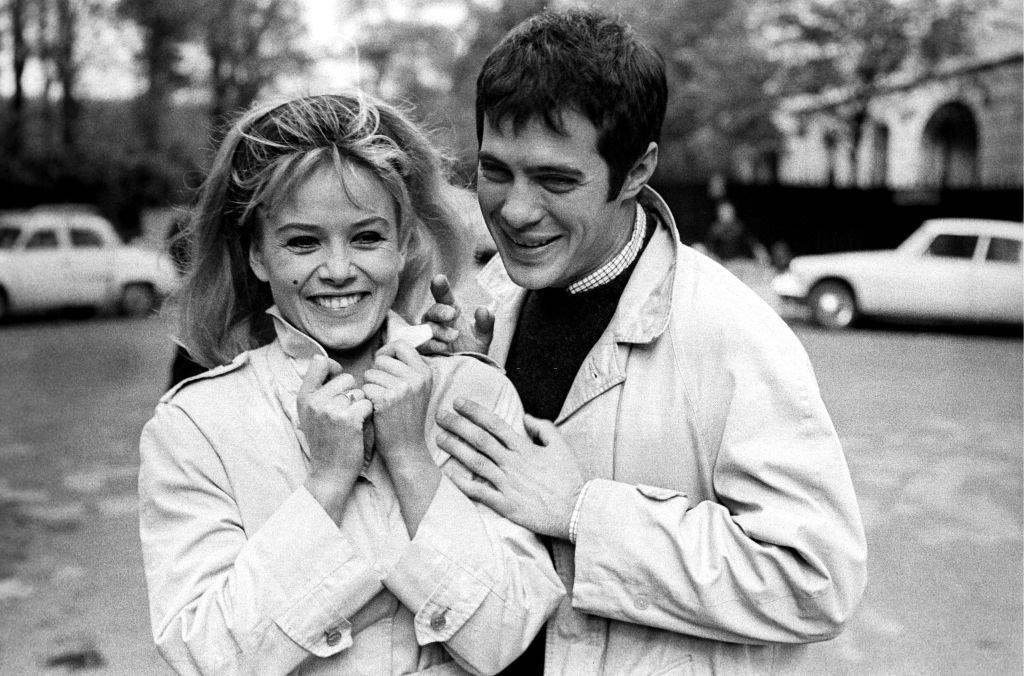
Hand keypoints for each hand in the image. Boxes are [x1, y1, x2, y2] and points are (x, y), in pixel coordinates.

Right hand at [297, 355, 372, 521]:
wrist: (330, 472)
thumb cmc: (327, 441)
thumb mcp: (311, 414)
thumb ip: (317, 390)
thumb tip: (327, 361)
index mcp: (303, 397)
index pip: (319, 362)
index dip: (334, 367)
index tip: (340, 380)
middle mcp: (314, 401)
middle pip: (346, 377)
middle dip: (353, 392)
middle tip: (347, 412)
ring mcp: (330, 409)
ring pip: (359, 391)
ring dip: (361, 405)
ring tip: (352, 422)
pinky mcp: (348, 419)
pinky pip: (367, 403)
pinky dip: (368, 415)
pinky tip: (359, 428)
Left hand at [362, 340, 433, 464]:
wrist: (406, 446)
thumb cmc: (406, 417)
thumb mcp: (417, 389)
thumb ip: (406, 368)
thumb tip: (387, 348)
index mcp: (425, 372)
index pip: (401, 345)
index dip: (387, 351)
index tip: (382, 363)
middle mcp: (416, 377)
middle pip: (382, 359)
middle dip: (375, 372)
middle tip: (381, 390)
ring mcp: (402, 387)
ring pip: (371, 373)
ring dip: (370, 387)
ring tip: (380, 402)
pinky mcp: (387, 399)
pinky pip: (366, 388)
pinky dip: (366, 398)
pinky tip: (376, 409)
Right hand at [420, 274, 493, 354]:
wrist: (465, 372)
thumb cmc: (471, 350)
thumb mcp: (482, 337)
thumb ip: (485, 323)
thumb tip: (483, 309)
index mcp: (450, 311)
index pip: (443, 295)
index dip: (440, 287)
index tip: (439, 279)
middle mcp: (435, 321)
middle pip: (432, 311)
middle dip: (441, 311)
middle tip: (452, 314)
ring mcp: (427, 335)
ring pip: (426, 328)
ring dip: (440, 331)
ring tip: (454, 337)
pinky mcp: (422, 350)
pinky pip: (422, 344)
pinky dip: (432, 345)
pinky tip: (443, 348)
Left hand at [436, 399, 585, 538]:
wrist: (576, 510)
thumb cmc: (570, 479)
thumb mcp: (561, 447)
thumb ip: (544, 428)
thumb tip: (526, 418)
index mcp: (525, 448)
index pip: (495, 424)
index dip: (475, 412)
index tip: (459, 402)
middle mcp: (512, 463)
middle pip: (480, 440)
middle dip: (458, 425)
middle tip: (440, 415)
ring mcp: (507, 484)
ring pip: (475, 462)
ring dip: (455, 448)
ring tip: (439, 438)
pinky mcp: (505, 504)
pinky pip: (478, 491)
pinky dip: (461, 482)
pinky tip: (447, 473)